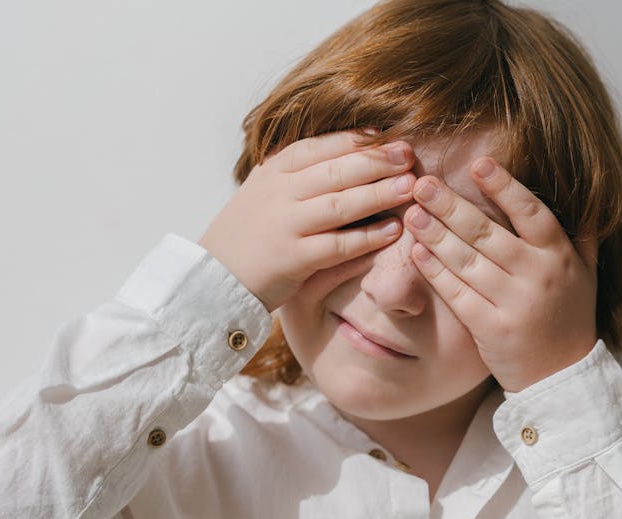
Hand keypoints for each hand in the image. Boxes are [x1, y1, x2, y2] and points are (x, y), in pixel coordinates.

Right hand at [198, 130, 413, 311]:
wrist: (213, 279)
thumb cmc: (247, 235)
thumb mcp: (264, 192)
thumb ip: (296, 173)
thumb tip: (346, 151)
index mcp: (273, 172)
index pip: (320, 146)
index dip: (356, 140)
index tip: (387, 135)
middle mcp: (278, 194)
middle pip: (336, 170)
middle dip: (376, 161)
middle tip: (408, 156)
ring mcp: (285, 226)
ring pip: (340, 204)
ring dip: (379, 194)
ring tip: (409, 187)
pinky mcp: (293, 259)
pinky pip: (338, 245)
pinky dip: (368, 238)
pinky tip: (393, 231)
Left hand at [405, 158, 598, 392]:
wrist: (562, 378)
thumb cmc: (570, 319)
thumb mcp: (587, 275)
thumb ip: (583, 236)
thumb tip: (585, 197)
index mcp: (559, 256)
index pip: (531, 212)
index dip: (504, 186)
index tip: (479, 163)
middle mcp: (538, 276)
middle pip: (487, 233)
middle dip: (452, 205)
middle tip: (423, 183)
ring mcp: (514, 304)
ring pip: (467, 261)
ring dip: (436, 234)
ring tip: (413, 212)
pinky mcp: (491, 329)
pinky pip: (457, 294)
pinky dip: (435, 272)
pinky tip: (417, 252)